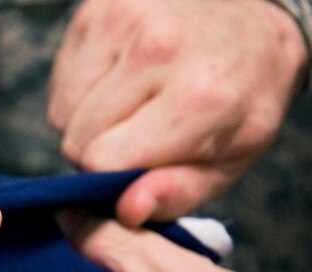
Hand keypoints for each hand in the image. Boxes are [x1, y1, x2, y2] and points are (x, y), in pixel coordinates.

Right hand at [48, 0, 308, 225]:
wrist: (254, 18)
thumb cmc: (240, 98)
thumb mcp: (232, 157)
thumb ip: (179, 192)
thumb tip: (127, 210)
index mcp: (199, 97)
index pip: (103, 162)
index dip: (111, 178)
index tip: (137, 169)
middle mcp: (159, 49)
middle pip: (77, 141)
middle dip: (99, 151)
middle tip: (139, 136)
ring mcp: (126, 20)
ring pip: (62, 115)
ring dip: (87, 124)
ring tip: (130, 108)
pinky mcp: (100, 7)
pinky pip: (60, 82)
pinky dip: (81, 93)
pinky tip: (118, 84)